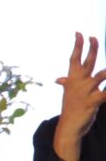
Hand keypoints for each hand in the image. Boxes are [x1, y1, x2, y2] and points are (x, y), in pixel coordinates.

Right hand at [53, 32, 105, 160]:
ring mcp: (86, 91)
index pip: (74, 58)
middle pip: (88, 61)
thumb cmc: (71, 108)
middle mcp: (78, 82)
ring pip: (102, 75)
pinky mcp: (93, 101)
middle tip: (94, 37)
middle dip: (92, 48)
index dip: (78, 45)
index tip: (79, 33)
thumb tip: (58, 79)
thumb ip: (66, 83)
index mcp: (73, 78)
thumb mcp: (68, 94)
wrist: (69, 127)